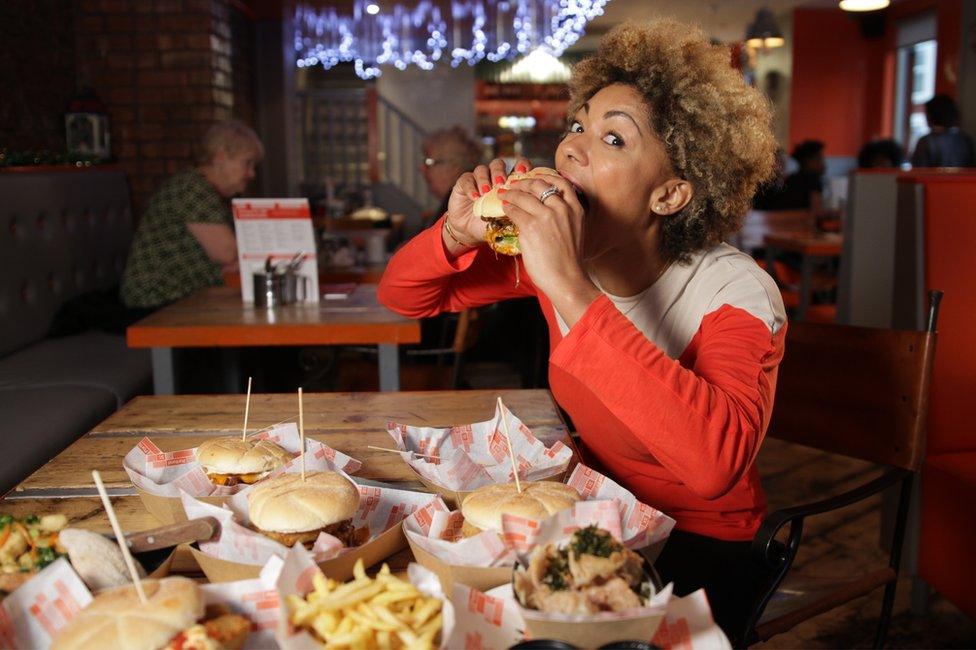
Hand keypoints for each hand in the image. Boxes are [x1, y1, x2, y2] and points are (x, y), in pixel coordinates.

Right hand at [444, 156, 531, 245]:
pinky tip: (475, 198)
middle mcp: (493, 177)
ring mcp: (478, 179)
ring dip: (485, 179)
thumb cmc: (493, 225)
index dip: (521, 165)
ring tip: (486, 191)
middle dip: (500, 172)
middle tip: (501, 183)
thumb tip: (528, 206)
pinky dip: (471, 188)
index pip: (517, 166)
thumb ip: (517, 209)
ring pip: (481, 169)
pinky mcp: (463, 184)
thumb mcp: (508, 218)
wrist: (471, 232)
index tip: (522, 171)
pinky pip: (466, 179)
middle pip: (498, 164)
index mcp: (509, 182)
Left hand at [501, 172, 600, 323]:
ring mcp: (546, 216)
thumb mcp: (575, 231)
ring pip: (524, 196)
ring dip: (511, 193)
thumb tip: (546, 207)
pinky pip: (515, 210)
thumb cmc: (568, 261)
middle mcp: (562, 209)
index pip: (561, 182)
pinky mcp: (531, 226)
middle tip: (514, 184)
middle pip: (539, 184)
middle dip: (523, 182)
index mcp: (576, 209)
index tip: (534, 177)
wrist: (566, 279)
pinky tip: (504, 208)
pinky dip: (507, 207)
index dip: (545, 176)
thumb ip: (564, 216)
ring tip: (504, 194)